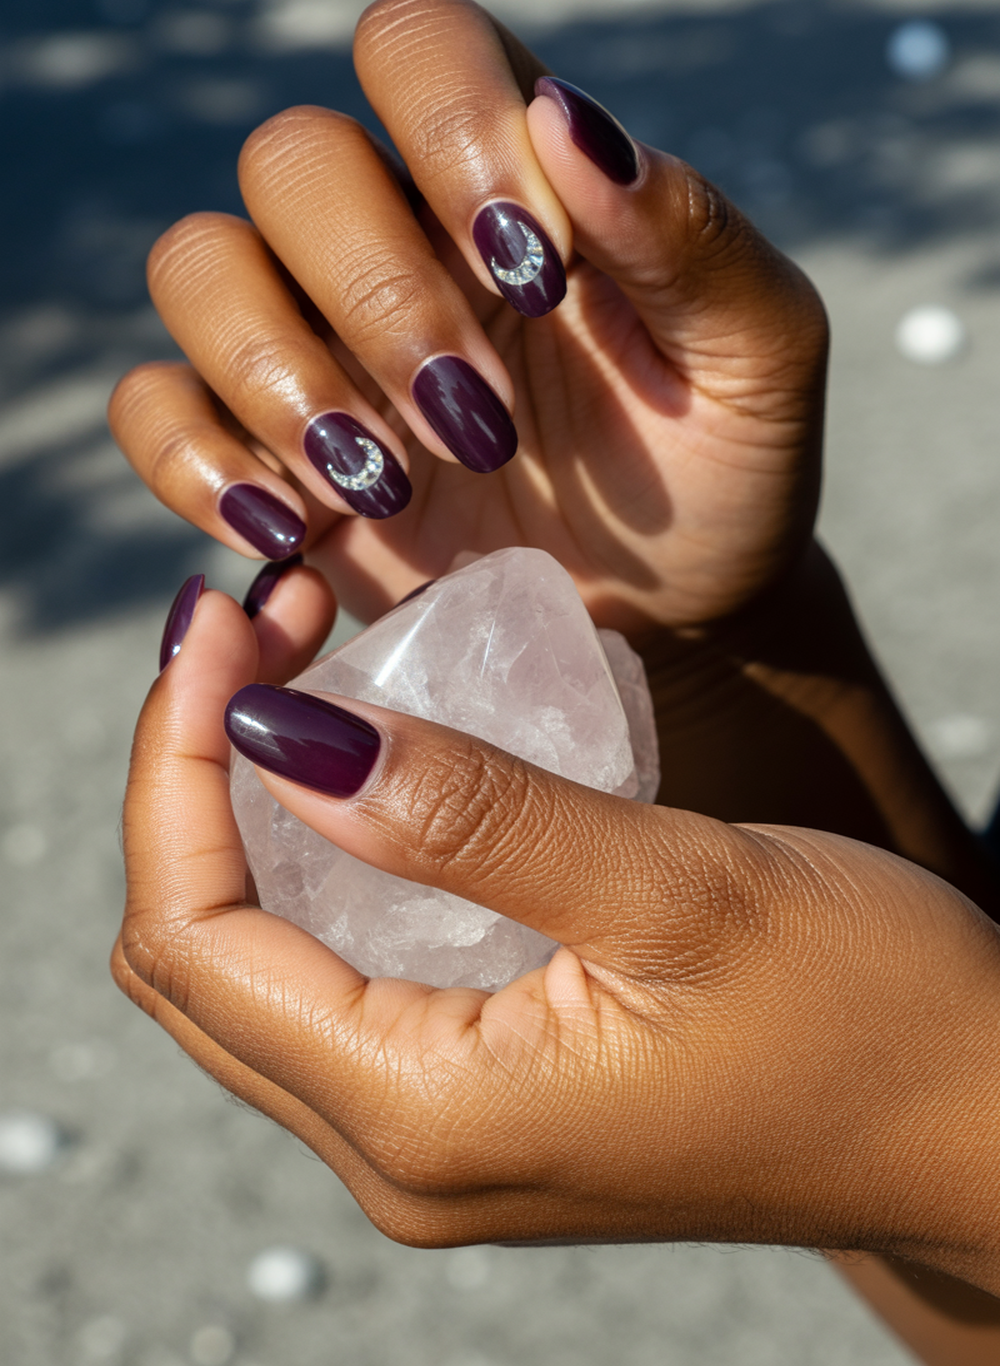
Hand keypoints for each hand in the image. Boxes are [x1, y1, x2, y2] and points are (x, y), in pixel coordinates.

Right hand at [108, 0, 827, 635]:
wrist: (670, 615)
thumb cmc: (719, 470)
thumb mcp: (757, 356)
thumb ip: (689, 235)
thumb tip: (568, 121)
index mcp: (509, 176)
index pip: (416, 45)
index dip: (446, 133)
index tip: (535, 277)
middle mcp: (394, 235)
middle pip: (292, 159)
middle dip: (381, 299)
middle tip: (481, 426)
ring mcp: (316, 343)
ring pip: (196, 264)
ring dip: (283, 374)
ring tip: (393, 486)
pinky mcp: (265, 454)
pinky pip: (153, 404)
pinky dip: (197, 459)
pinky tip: (296, 525)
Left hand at [115, 579, 999, 1293]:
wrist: (975, 1120)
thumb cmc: (868, 1012)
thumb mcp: (677, 890)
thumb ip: (473, 817)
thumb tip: (279, 738)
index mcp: (428, 1116)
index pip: (193, 938)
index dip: (172, 764)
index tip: (221, 619)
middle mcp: (403, 1152)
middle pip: (198, 955)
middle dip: (194, 773)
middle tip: (258, 622)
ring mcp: (439, 1135)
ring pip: (259, 966)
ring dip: (250, 810)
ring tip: (298, 666)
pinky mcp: (483, 1097)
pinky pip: (338, 980)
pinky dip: (320, 862)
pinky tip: (370, 767)